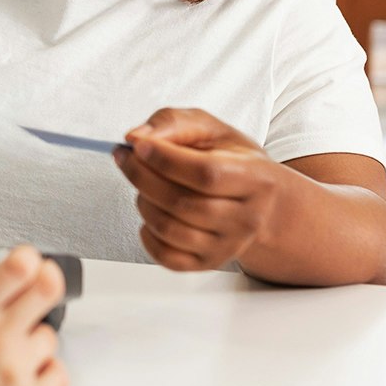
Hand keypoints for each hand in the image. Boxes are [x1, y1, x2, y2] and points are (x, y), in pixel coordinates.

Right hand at [0, 245, 68, 385]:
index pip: (17, 267)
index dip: (28, 259)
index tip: (27, 262)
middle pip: (47, 289)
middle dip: (46, 284)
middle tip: (41, 288)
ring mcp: (14, 369)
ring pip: (50, 335)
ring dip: (38, 339)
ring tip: (18, 349)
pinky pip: (57, 375)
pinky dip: (49, 374)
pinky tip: (32, 376)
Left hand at [114, 108, 285, 271]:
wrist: (260, 201)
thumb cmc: (231, 159)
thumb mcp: (211, 129)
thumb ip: (174, 123)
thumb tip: (137, 137)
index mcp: (255, 179)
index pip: (206, 173)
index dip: (165, 159)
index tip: (139, 145)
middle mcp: (247, 218)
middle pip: (182, 203)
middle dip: (143, 177)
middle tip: (125, 157)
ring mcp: (228, 246)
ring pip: (170, 229)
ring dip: (143, 201)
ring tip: (142, 183)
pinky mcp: (209, 262)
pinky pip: (166, 257)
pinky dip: (146, 234)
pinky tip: (151, 210)